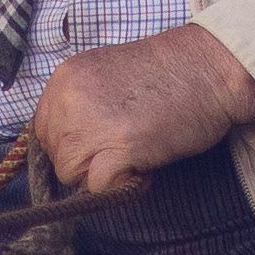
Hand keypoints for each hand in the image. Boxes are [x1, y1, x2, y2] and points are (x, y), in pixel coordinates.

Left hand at [29, 25, 254, 195]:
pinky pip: (99, 186)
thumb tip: (70, 138)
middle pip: (56, 155)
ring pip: (72, 174)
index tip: (99, 141)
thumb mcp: (105, 75)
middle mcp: (69, 98)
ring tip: (133, 155)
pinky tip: (143, 166)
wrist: (211, 68)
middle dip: (86, 161)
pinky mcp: (119, 146)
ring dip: (101, 174)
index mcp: (64, 78)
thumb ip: (80, 102)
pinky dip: (122, 184)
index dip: (71, 143)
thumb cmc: (168, 72)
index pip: (43, 130)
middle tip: (122, 147)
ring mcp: (91, 122)